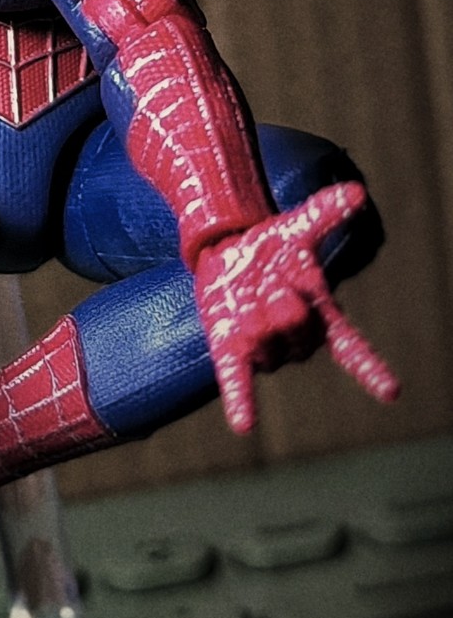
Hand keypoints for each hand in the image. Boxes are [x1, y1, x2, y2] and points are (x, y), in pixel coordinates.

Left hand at [193, 182, 398, 433]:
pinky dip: (241, 400)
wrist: (226, 251)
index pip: (350, 348)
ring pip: (268, 350)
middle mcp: (295, 337)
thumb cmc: (271, 246)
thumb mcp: (296, 228)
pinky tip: (244, 424)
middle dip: (281, 307)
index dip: (369, 368)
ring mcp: (263, 346)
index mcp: (319, 314)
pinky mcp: (230, 349)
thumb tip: (357, 192)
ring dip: (256, 325)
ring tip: (244, 301)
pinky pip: (239, 381)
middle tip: (267, 283)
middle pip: (297, 334)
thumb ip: (325, 213)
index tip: (390, 390)